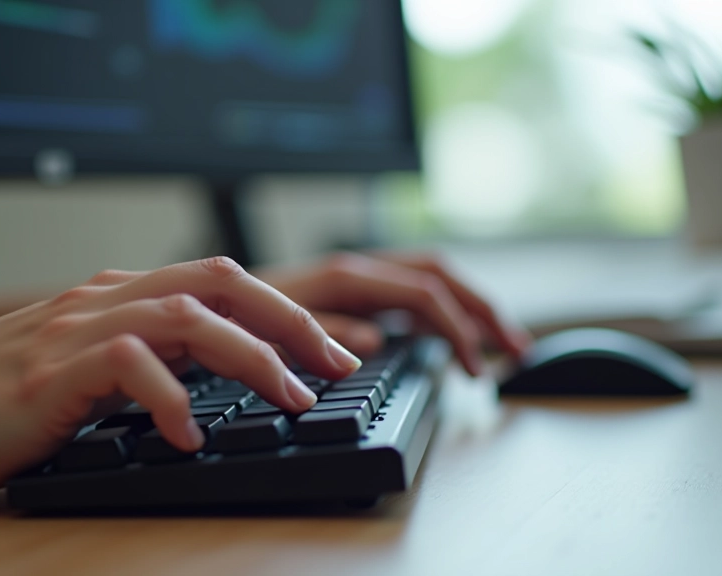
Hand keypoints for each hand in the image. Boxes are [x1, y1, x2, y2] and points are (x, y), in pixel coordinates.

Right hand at [0, 258, 361, 495]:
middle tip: (339, 364)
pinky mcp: (49, 372)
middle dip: (291, 320)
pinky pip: (126, 368)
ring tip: (292, 398)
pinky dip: (169, 399)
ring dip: (251, 356)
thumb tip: (204, 381)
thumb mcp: (80, 369)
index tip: (331, 349)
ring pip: (187, 315)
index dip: (284, 311)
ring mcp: (75, 329)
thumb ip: (139, 361)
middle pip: (220, 280)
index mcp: (115, 296)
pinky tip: (187, 436)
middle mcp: (103, 299)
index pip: (219, 282)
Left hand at [257, 252, 530, 375]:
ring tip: (500, 342)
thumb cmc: (233, 314)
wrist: (206, 300)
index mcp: (346, 276)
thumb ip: (323, 329)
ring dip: (470, 307)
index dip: (457, 329)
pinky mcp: (352, 291)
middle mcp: (358, 270)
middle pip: (441, 277)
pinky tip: (450, 336)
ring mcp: (357, 279)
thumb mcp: (270, 326)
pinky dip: (441, 312)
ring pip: (430, 280)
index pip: (424, 294)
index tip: (474, 369)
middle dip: (484, 310)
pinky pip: (409, 292)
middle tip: (516, 350)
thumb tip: (376, 340)